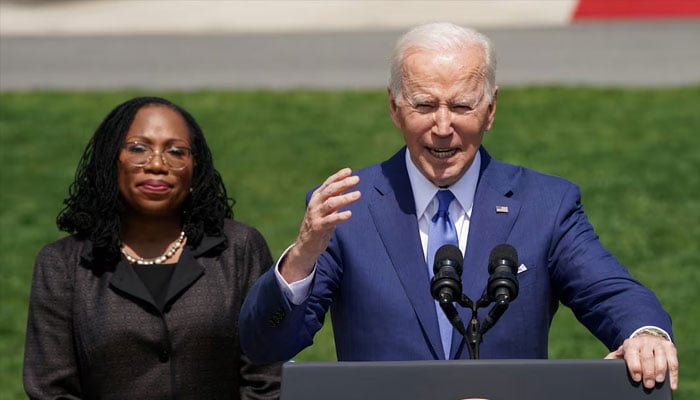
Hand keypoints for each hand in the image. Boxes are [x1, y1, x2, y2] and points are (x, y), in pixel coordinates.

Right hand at [280, 168, 360, 282]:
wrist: (306, 245)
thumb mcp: (326, 209)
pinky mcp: (318, 227)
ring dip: (345, 198)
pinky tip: (349, 214)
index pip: (328, 183)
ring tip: (358, 195)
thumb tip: (346, 185)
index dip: (338, 176)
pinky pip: (330, 220)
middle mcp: (315, 204)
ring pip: (331, 203)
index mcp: (317, 198)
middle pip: (330, 191)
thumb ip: (334, 198)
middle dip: (343, 184)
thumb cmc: (319, 224)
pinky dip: (340, 216)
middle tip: (356, 179)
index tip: (349, 171)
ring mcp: (315, 215)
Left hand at [605, 334, 677, 390]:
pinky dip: (673, 375)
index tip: (636, 378)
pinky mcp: (670, 347)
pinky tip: (671, 385)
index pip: (633, 355)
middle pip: (647, 358)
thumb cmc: (632, 350)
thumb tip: (603, 364)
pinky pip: (673, 362)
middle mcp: (645, 342)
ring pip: (661, 358)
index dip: (635, 367)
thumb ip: (613, 358)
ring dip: (661, 371)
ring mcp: (658, 344)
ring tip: (659, 381)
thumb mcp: (622, 352)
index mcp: (631, 344)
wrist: (646, 337)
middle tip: (648, 385)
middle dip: (648, 372)